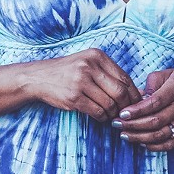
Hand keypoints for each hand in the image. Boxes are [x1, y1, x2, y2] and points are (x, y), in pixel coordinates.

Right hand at [26, 48, 140, 120]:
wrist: (38, 77)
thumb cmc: (67, 72)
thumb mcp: (87, 63)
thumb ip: (108, 73)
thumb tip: (134, 92)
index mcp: (97, 56)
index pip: (125, 77)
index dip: (134, 93)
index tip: (135, 103)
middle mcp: (89, 66)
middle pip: (120, 92)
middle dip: (126, 106)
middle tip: (125, 113)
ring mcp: (80, 81)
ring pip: (110, 104)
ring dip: (113, 113)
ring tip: (111, 115)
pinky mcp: (73, 97)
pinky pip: (97, 111)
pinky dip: (102, 117)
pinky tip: (100, 117)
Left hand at [116, 68, 173, 149]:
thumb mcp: (165, 74)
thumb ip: (149, 85)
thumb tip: (135, 100)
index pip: (155, 102)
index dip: (137, 110)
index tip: (122, 113)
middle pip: (156, 120)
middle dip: (133, 125)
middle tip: (116, 124)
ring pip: (161, 134)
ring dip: (140, 137)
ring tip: (124, 135)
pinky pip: (171, 144)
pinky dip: (155, 146)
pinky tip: (141, 143)